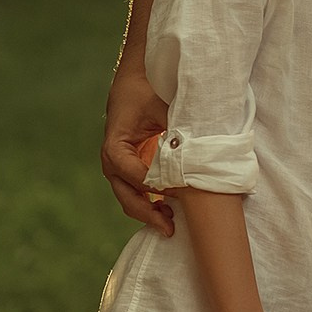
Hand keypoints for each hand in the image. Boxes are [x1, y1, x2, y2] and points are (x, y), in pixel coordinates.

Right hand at [102, 69, 173, 235]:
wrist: (134, 84)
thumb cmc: (146, 92)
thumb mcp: (162, 106)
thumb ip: (176, 128)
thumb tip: (198, 150)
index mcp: (114, 147)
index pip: (133, 174)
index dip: (155, 185)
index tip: (177, 192)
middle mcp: (113, 162)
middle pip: (127, 196)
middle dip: (147, 213)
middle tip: (170, 227)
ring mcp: (120, 169)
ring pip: (131, 200)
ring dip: (150, 213)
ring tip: (171, 225)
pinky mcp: (131, 171)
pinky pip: (139, 194)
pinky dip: (152, 204)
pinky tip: (170, 212)